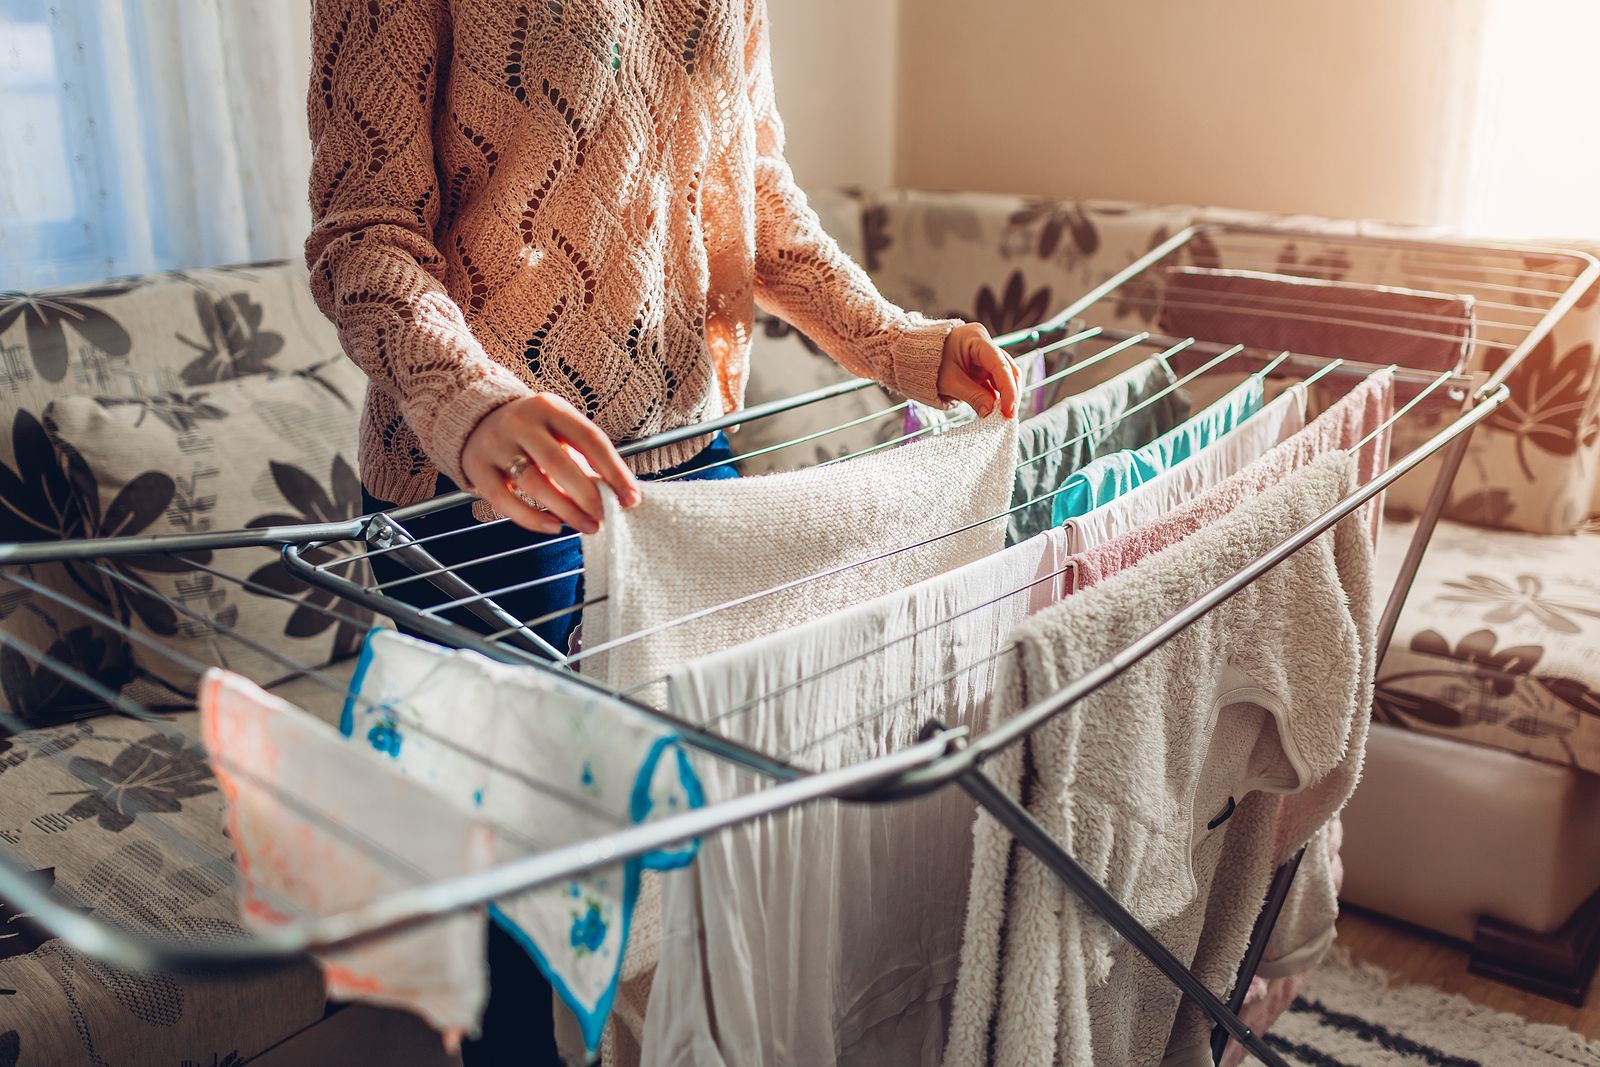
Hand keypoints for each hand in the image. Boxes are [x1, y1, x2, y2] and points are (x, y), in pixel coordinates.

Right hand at [462, 393, 640, 533]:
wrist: (477, 418)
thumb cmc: (533, 432)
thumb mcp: (560, 432)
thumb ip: (584, 459)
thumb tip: (616, 496)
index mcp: (550, 407)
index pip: (590, 439)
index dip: (614, 471)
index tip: (631, 498)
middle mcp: (521, 422)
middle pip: (559, 463)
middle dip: (588, 495)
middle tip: (606, 517)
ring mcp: (496, 444)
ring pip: (533, 483)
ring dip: (565, 510)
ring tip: (587, 526)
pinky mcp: (477, 468)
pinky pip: (504, 500)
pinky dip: (531, 518)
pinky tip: (554, 527)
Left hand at [936, 322, 1020, 418]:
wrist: (913, 359)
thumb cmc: (927, 365)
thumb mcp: (949, 382)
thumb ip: (973, 396)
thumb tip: (991, 413)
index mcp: (976, 338)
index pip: (999, 364)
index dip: (1008, 389)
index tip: (1009, 410)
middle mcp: (985, 343)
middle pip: (1007, 369)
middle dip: (1010, 393)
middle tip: (1009, 417)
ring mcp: (985, 355)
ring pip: (1004, 376)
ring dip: (1005, 396)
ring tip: (1003, 416)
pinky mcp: (982, 367)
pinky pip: (994, 382)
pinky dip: (997, 396)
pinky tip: (997, 410)